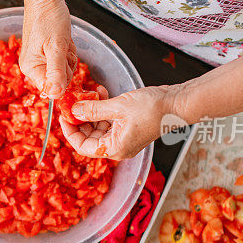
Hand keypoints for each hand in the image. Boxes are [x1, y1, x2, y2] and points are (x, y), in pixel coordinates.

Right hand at [20, 0, 76, 98]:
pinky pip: (61, 61)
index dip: (62, 80)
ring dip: (68, 57)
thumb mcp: (56, 47)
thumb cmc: (49, 19)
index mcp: (30, 68)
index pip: (50, 89)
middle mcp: (32, 66)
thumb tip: (55, 96)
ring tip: (63, 42)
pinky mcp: (46, 52)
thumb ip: (56, 72)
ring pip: (62, 70)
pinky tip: (63, 40)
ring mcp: (39, 59)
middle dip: (66, 66)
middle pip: (58, 81)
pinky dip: (66, 51)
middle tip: (64, 49)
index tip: (64, 62)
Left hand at [60, 85, 180, 159]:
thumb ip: (93, 110)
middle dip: (80, 119)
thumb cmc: (153, 108)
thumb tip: (73, 111)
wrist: (178, 103)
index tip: (64, 116)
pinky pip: (109, 120)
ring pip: (98, 127)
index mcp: (115, 148)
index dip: (70, 132)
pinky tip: (101, 93)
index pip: (83, 147)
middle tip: (73, 102)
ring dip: (91, 111)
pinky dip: (103, 108)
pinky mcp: (128, 127)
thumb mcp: (118, 107)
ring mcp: (124, 137)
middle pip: (89, 137)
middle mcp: (118, 146)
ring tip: (89, 94)